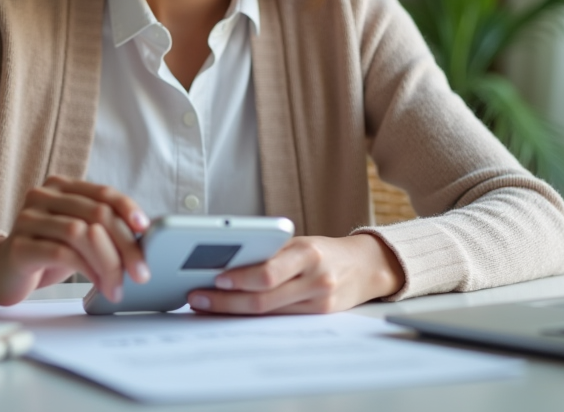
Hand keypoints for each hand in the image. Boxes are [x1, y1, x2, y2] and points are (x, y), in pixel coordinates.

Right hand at [0, 176, 150, 305]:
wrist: (0, 273)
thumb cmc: (45, 252)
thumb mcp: (77, 235)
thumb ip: (102, 228)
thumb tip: (144, 241)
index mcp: (60, 187)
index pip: (102, 193)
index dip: (128, 209)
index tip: (146, 231)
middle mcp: (43, 197)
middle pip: (96, 214)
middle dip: (125, 245)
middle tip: (141, 272)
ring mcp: (27, 219)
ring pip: (81, 233)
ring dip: (108, 263)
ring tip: (118, 286)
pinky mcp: (18, 246)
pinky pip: (61, 253)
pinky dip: (87, 270)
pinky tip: (98, 285)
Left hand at [186, 233, 404, 314]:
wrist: (365, 267)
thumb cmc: (325, 251)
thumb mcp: (300, 243)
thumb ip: (271, 253)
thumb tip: (227, 261)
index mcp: (308, 254)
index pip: (269, 272)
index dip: (240, 278)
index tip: (214, 278)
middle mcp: (315, 280)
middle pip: (263, 298)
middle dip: (226, 301)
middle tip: (198, 297)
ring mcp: (318, 303)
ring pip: (267, 313)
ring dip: (232, 311)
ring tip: (206, 306)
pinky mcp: (318, 318)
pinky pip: (279, 320)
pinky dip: (252, 318)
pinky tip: (232, 313)